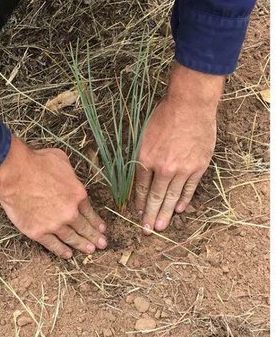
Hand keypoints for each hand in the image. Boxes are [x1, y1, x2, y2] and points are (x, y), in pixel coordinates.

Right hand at [0, 136, 105, 258]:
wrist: (16, 175)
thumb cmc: (37, 163)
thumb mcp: (62, 161)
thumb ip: (68, 175)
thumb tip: (66, 177)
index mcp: (78, 194)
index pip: (90, 212)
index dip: (96, 221)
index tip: (101, 229)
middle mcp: (70, 212)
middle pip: (84, 227)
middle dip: (94, 236)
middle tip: (102, 244)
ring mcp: (54, 224)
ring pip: (71, 238)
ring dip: (81, 245)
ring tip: (89, 251)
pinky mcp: (38, 232)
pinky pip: (52, 245)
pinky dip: (61, 251)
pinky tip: (68, 255)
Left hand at [134, 65, 223, 231]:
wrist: (191, 105)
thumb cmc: (164, 117)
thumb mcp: (143, 138)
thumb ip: (141, 159)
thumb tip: (137, 179)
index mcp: (146, 161)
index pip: (141, 189)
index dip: (139, 204)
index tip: (137, 216)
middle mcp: (164, 168)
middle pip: (156, 197)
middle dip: (150, 215)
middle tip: (146, 231)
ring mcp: (183, 168)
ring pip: (173, 196)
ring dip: (166, 213)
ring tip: (161, 227)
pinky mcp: (199, 165)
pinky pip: (190, 187)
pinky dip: (184, 199)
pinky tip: (180, 209)